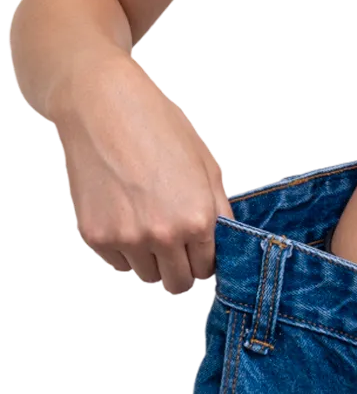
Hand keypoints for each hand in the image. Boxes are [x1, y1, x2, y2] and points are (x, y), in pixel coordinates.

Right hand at [55, 53, 234, 296]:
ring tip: (149, 220)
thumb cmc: (159, 128)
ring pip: (146, 275)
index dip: (207, 259)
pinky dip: (125, 249)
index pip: (208, 268)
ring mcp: (127, 240)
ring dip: (152, 259)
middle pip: (178, 283)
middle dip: (182, 268)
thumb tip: (222, 238)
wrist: (104, 110)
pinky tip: (126, 215)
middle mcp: (163, 236)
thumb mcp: (205, 163)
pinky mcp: (96, 237)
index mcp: (197, 219)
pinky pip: (118, 262)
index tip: (201, 250)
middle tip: (178, 245)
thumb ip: (217, 208)